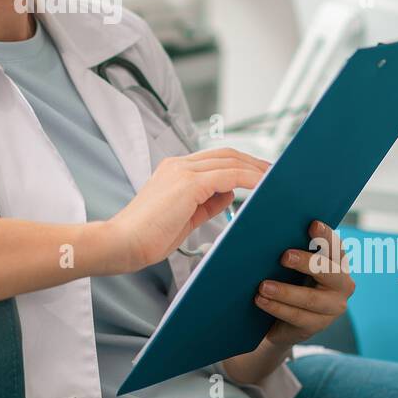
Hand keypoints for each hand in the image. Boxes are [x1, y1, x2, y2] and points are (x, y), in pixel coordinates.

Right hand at [106, 148, 270, 272]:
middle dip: (253, 162)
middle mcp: (178, 165)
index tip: (261, 173)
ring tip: (274, 177)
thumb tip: (229, 193)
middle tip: (275, 172)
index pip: (215, 159)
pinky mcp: (188, 183)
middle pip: (226, 154)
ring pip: (229, 160)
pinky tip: (262, 184)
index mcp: (174, 170)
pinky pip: (228, 175)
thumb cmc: (147, 237)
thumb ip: (206, 203)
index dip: (240, 163)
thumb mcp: (184, 218)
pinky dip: (249, 177)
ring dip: (255, 168)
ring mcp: (182, 171)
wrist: (122, 243)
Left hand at [254, 219, 354, 347]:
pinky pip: (297, 316)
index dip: (325, 235)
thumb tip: (259, 227)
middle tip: (284, 256)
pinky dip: (277, 308)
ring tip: (263, 286)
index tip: (312, 224)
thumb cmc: (285, 277)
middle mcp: (342, 284)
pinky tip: (261, 300)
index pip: (335, 246)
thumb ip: (285, 245)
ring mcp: (332, 307)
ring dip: (285, 292)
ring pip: (310, 298)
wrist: (279, 318)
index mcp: (337, 261)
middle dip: (306, 262)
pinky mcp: (317, 326)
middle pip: (328, 271)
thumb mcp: (288, 262)